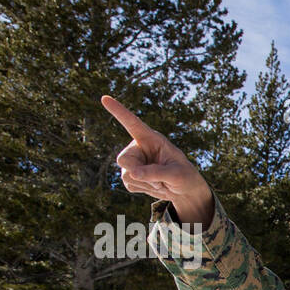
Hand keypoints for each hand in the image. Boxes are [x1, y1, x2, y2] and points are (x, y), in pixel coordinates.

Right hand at [100, 95, 213, 226]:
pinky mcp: (131, 174)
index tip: (105, 98)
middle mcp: (140, 147)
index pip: (133, 123)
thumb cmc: (185, 177)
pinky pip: (128, 184)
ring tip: (161, 182)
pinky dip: (143, 189)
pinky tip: (154, 185)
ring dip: (145, 183)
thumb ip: (155, 172)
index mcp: (151, 139)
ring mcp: (134, 161)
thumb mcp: (176, 175)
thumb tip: (132, 173)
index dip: (119, 112)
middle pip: (124, 159)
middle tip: (159, 181)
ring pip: (126, 174)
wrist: (185, 191)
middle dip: (138, 173)